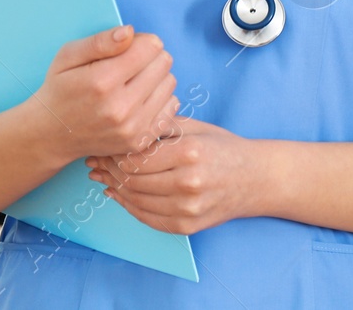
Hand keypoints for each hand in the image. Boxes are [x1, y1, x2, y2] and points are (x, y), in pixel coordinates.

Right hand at [36, 25, 179, 160]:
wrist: (51, 134)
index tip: (127, 48)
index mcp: (102, 81)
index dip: (140, 41)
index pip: (151, 46)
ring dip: (156, 77)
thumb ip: (100, 41)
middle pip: (164, 62)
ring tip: (133, 82)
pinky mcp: (140, 141)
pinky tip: (140, 100)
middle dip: (149, 57)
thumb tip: (129, 32)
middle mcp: (120, 107)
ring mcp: (132, 128)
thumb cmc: (60, 89)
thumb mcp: (68, 56)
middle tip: (129, 65)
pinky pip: (172, 106)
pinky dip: (160, 98)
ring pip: (170, 82)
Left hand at [87, 117, 258, 235]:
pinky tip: (118, 194)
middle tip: (95, 161)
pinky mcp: (186, 226)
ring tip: (101, 177)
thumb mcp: (197, 127)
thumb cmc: (224, 148)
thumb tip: (122, 127)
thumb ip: (161, 126)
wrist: (257, 180)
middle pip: (132, 180)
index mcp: (190, 152)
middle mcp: (188, 182)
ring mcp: (187, 209)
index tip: (102, 146)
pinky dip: (128, 206)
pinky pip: (147, 218)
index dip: (113, 152)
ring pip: (136, 200)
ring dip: (114, 189)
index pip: (136, 157)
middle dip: (108, 170)